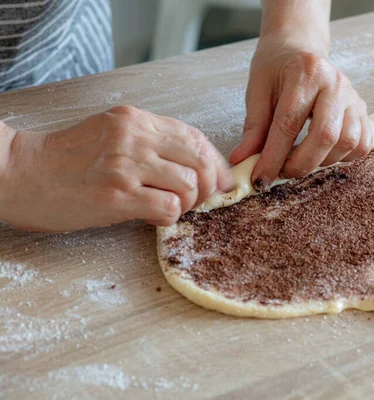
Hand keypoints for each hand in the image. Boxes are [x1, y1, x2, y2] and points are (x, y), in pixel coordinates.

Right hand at [0, 106, 232, 231]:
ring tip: (170, 208)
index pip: (194, 136)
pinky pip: (169, 206)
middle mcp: (134, 137)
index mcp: (135, 120)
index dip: (215, 162)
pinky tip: (153, 216)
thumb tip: (195, 169)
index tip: (220, 180)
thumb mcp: (111, 136)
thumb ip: (151, 145)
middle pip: (200, 159)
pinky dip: (170, 216)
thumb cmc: (67, 160)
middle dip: (210, 185)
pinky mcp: (117, 194)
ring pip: (189, 184)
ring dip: (188, 204)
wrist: (21, 174)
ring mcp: (126, 164)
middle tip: (199, 201)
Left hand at [230, 28, 371, 189]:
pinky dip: (342, 158)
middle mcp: (335, 83)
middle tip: (282, 173)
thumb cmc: (276, 68)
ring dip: (321, 162)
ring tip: (300, 160)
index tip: (259, 179)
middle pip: (325, 136)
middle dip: (301, 164)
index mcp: (306, 73)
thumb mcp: (258, 91)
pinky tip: (322, 154)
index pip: (289, 124)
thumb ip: (253, 128)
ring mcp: (353, 97)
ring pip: (347, 143)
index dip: (273, 157)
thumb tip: (241, 161)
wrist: (300, 47)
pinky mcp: (363, 109)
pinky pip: (362, 144)